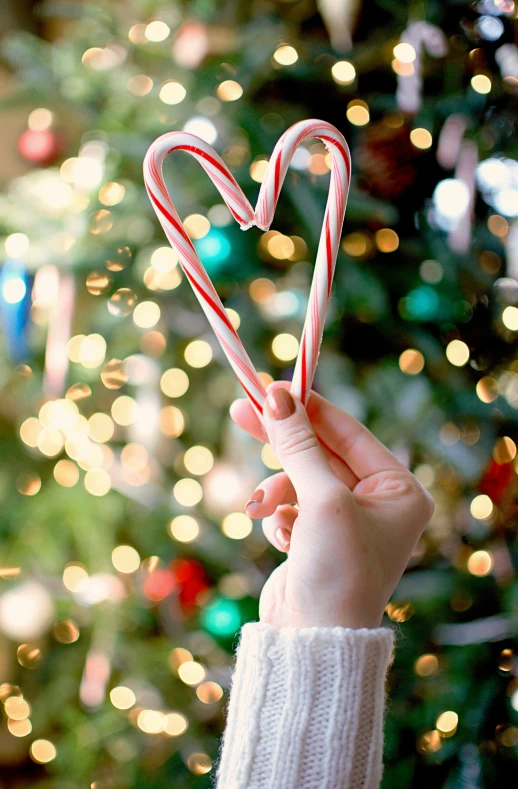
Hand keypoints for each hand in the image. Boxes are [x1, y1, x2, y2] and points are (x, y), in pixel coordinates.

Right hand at [230, 383, 433, 629]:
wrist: (313, 640)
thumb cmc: (336, 570)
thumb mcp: (321, 499)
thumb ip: (298, 445)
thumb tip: (276, 395)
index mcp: (399, 489)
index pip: (348, 432)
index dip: (309, 408)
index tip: (271, 387)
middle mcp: (377, 502)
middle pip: (320, 452)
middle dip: (282, 440)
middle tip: (241, 409)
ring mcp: (345, 521)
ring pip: (299, 479)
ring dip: (275, 489)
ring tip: (259, 508)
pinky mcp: (317, 538)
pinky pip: (290, 505)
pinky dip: (278, 515)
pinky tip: (282, 540)